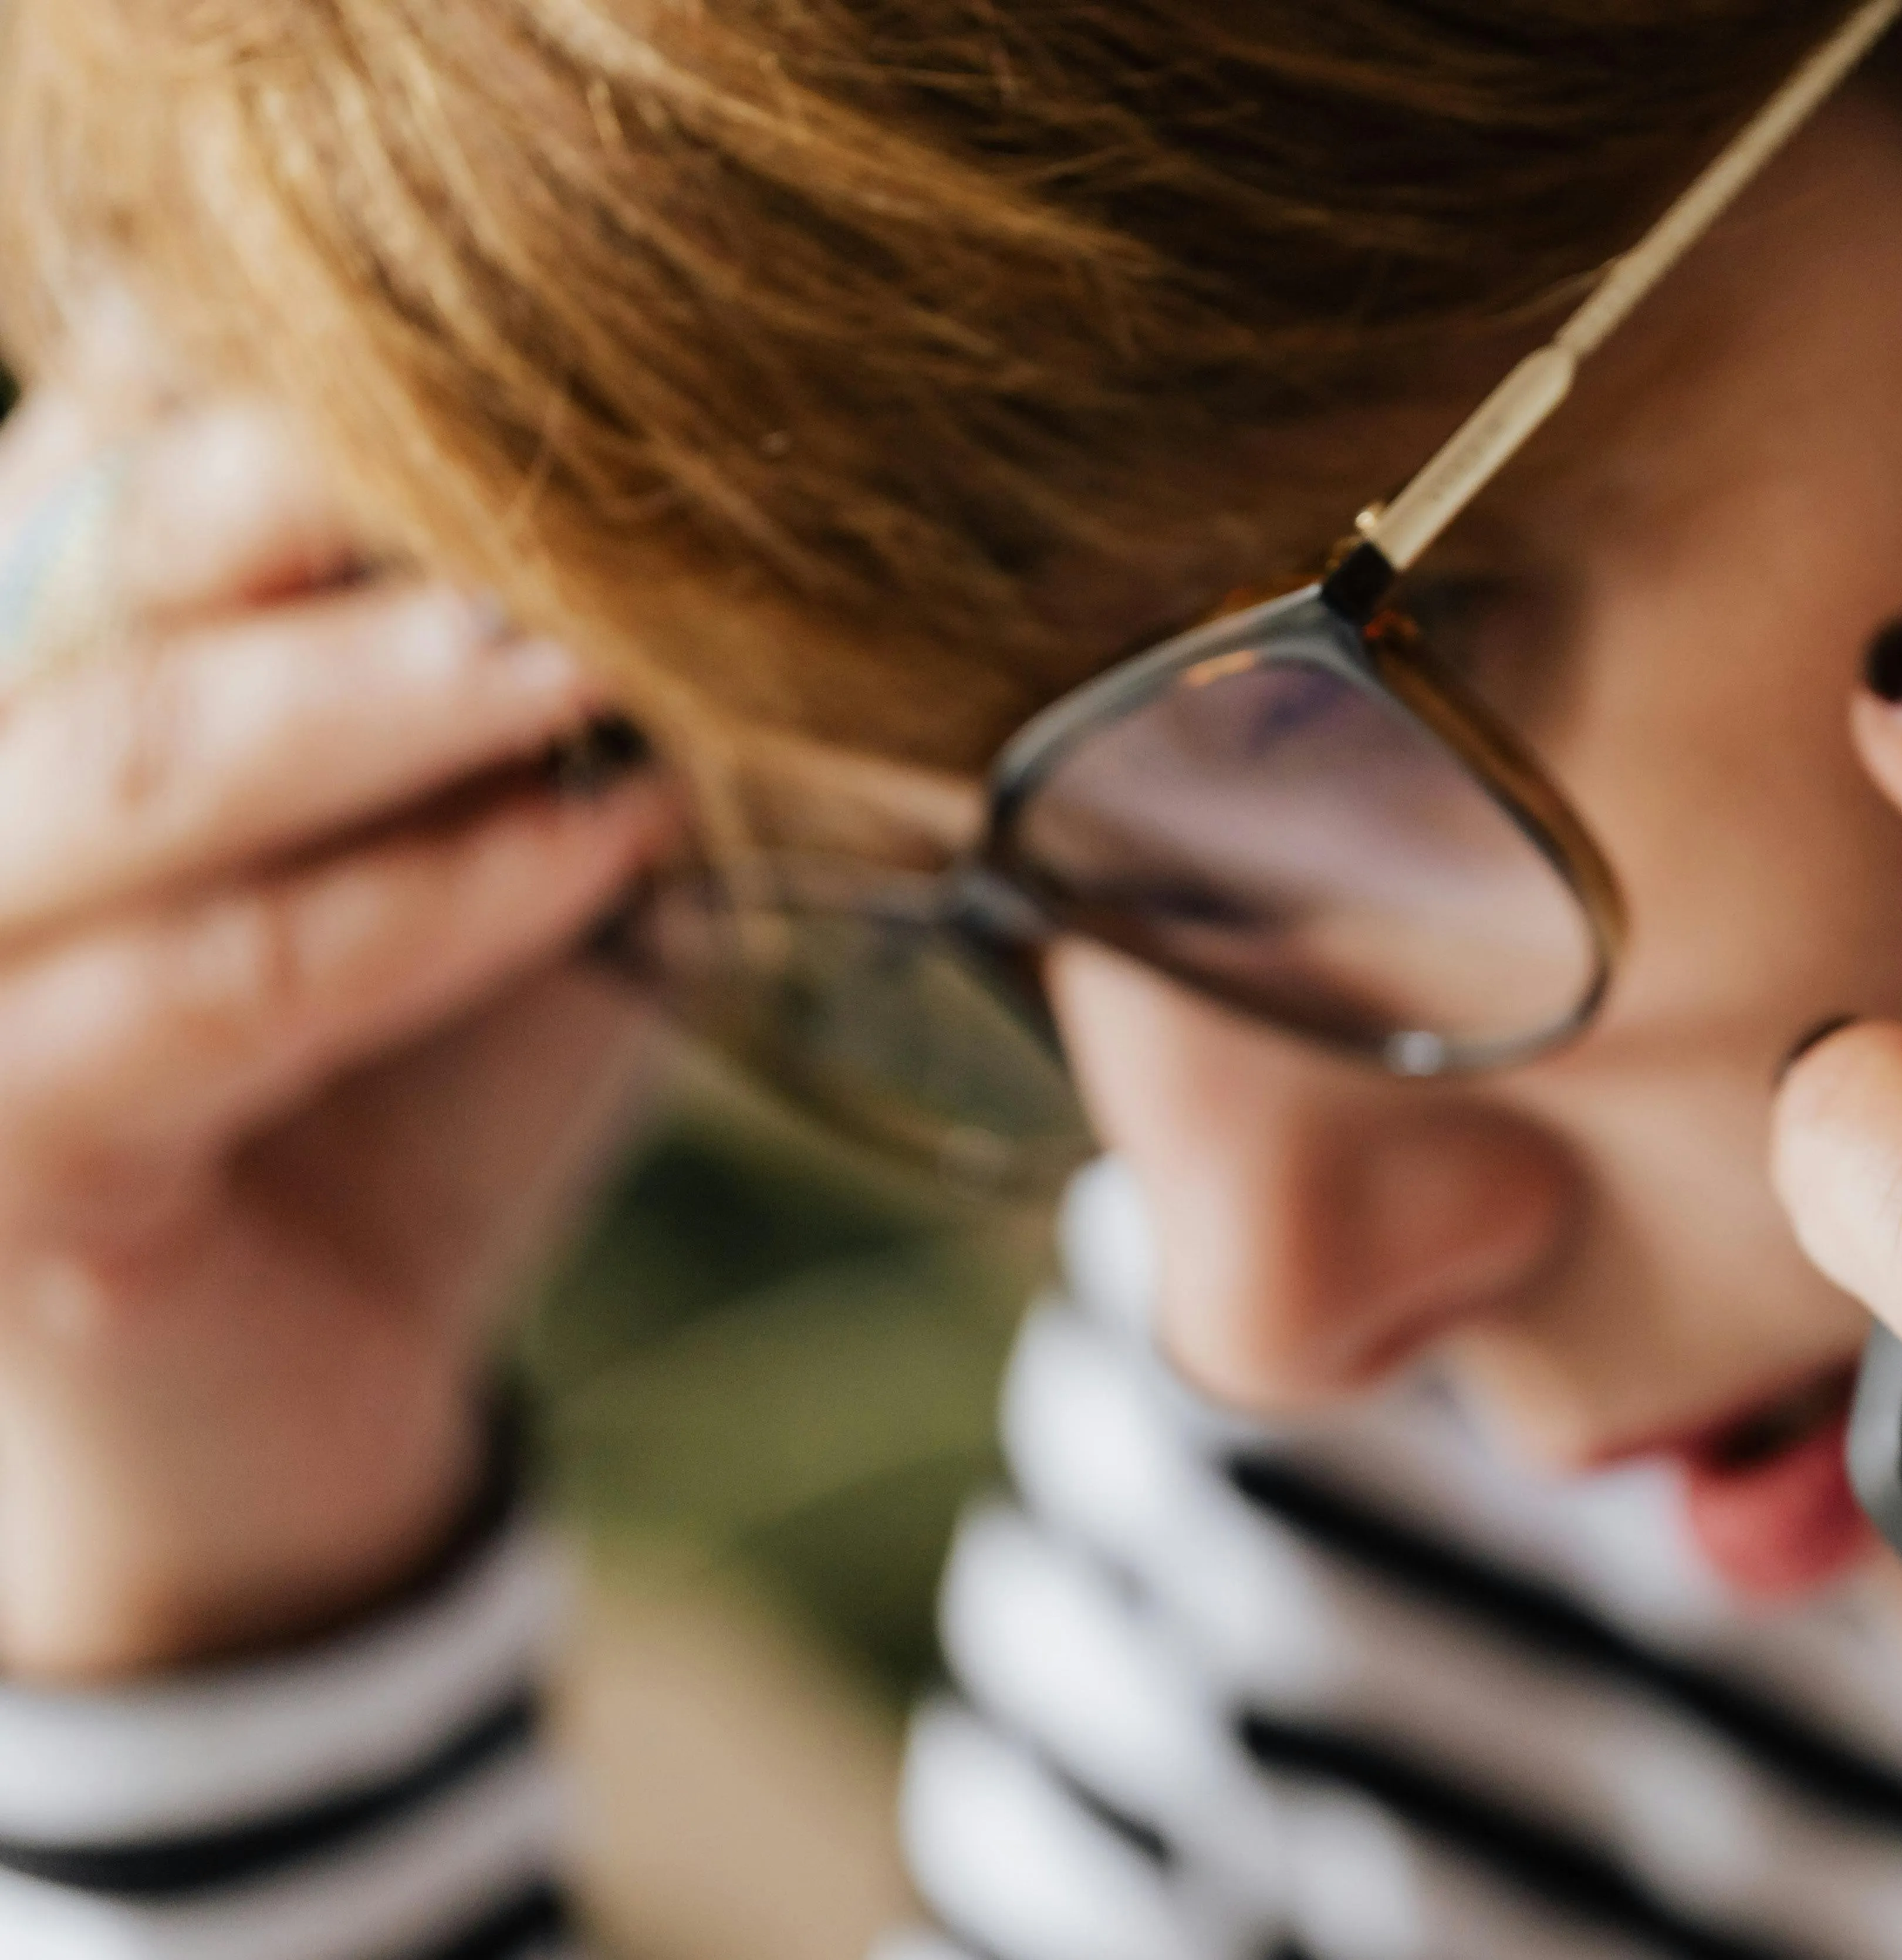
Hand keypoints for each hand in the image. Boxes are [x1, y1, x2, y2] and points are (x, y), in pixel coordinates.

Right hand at [0, 381, 673, 1679]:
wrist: (316, 1399)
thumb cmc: (403, 1088)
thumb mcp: (474, 844)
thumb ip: (510, 694)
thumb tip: (697, 514)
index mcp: (32, 655)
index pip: (129, 438)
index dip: (310, 385)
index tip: (568, 352)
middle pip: (98, 552)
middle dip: (336, 493)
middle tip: (586, 454)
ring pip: (131, 759)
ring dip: (381, 695)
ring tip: (593, 648)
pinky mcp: (4, 1156)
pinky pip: (213, 987)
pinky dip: (419, 911)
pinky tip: (597, 855)